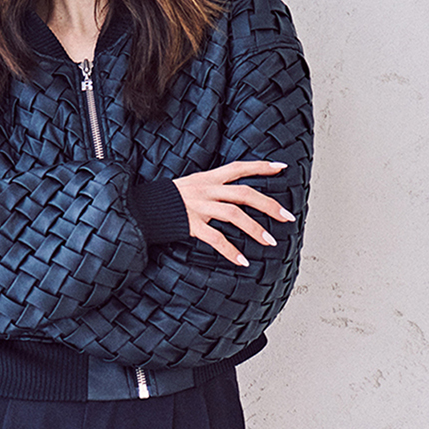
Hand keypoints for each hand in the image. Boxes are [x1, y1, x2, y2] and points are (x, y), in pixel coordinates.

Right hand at [172, 161, 293, 265]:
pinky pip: (215, 238)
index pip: (239, 167)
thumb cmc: (167, 200)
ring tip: (270, 242)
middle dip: (269, 205)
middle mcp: (207, 189)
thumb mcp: (191, 186)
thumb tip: (231, 196)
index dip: (261, 167)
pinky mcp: (191, 224)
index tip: (282, 168)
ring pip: (234, 214)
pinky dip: (230, 251)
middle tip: (287, 217)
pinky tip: (242, 261)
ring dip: (255, 229)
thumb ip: (211, 189)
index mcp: (208, 178)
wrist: (141, 207)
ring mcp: (199, 206)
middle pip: (245, 193)